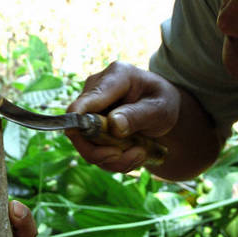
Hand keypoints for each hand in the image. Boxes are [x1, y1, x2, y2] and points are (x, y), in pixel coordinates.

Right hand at [66, 61, 180, 172]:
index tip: (75, 133)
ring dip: (113, 159)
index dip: (77, 118)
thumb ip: (138, 115)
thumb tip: (113, 125)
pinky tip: (134, 154)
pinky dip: (113, 160)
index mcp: (116, 76)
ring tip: (140, 154)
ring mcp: (89, 109)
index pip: (88, 99)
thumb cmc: (162, 102)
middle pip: (80, 127)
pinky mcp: (89, 126)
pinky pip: (93, 150)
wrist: (161, 111)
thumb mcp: (160, 108)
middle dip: (102, 151)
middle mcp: (95, 90)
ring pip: (85, 144)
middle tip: (132, 156)